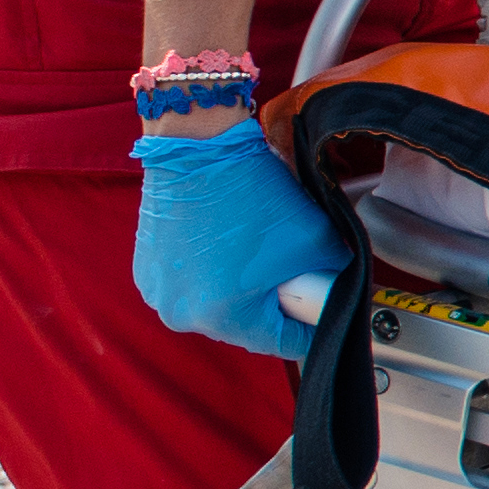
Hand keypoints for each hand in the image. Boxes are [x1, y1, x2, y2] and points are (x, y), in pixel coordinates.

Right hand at [132, 101, 343, 361]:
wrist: (197, 146)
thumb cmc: (251, 191)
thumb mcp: (313, 239)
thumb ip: (333, 276)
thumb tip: (343, 292)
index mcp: (224, 317)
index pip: (284, 342)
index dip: (312, 326)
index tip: (323, 313)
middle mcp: (184, 315)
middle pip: (248, 326)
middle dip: (272, 303)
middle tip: (287, 271)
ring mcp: (158, 295)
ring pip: (217, 307)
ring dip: (238, 288)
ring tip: (249, 251)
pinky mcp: (146, 273)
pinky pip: (190, 287)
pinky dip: (209, 273)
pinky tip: (220, 243)